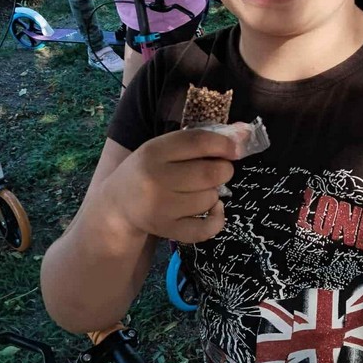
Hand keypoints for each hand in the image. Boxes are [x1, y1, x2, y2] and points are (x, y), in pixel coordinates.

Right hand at [110, 129, 237, 242]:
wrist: (117, 205)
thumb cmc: (148, 170)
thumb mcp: (165, 149)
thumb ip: (201, 140)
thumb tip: (245, 132)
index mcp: (154, 151)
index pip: (198, 142)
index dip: (224, 144)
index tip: (235, 149)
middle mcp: (155, 179)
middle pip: (209, 173)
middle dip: (224, 170)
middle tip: (218, 170)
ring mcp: (160, 208)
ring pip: (209, 199)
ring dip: (214, 193)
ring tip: (200, 190)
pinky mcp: (167, 230)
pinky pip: (206, 229)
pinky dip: (217, 219)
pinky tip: (213, 209)